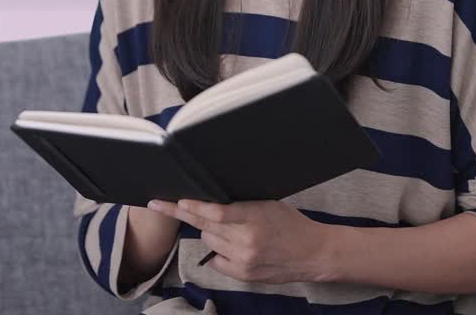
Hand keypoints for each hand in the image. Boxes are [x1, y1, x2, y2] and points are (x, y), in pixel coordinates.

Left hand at [147, 198, 333, 284]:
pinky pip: (215, 260)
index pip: (215, 212)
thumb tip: (211, 203)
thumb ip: (241, 205)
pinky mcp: (242, 275)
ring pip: (209, 242)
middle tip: (163, 205)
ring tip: (226, 228)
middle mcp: (246, 241)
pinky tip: (228, 245)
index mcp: (254, 218)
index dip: (193, 207)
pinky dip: (216, 251)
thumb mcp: (268, 205)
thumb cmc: (291, 224)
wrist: (313, 254)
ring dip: (209, 232)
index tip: (176, 202)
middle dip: (184, 215)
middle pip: (205, 227)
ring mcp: (243, 260)